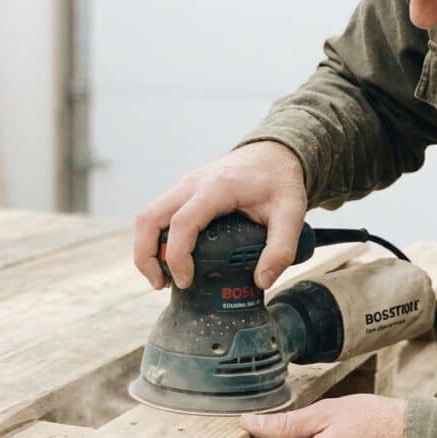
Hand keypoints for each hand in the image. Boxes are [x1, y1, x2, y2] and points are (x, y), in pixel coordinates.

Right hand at [134, 141, 307, 290]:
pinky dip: (155, 240)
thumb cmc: (279, 181)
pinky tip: (170, 260)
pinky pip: (156, 215)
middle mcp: (192, 184)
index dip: (177, 256)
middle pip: (149, 218)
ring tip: (162, 278)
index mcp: (216, 188)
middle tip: (160, 284)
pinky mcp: (181, 193)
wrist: (273, 153)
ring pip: (147, 217)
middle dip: (146, 256)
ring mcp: (183, 187)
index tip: (185, 281)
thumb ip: (281, 248)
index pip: (182, 223)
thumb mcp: (291, 213)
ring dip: (146, 249)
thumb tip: (262, 281)